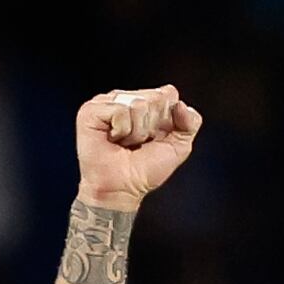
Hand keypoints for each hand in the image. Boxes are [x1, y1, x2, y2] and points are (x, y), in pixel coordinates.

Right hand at [74, 86, 201, 208]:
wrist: (123, 189)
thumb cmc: (145, 170)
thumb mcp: (179, 147)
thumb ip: (191, 123)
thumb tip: (181, 104)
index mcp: (146, 102)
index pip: (169, 94)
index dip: (167, 121)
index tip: (155, 139)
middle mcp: (127, 98)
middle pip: (154, 98)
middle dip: (151, 127)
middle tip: (138, 143)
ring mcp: (107, 102)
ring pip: (137, 104)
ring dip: (136, 132)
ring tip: (124, 143)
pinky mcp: (91, 110)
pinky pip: (120, 110)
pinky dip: (121, 130)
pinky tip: (112, 140)